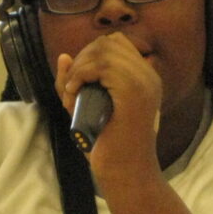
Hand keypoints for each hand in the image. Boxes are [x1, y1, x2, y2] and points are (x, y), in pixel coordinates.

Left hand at [55, 32, 162, 172]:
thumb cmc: (107, 144)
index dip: (92, 53)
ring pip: (103, 51)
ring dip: (79, 68)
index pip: (117, 42)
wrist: (124, 172)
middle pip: (108, 42)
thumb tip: (63, 56)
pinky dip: (79, 76)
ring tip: (72, 93)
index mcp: (145, 77)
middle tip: (72, 87)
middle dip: (82, 59)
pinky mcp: (132, 92)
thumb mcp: (85, 108)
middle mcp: (149, 75)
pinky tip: (74, 95)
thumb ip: (74, 82)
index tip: (79, 79)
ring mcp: (143, 82)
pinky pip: (101, 67)